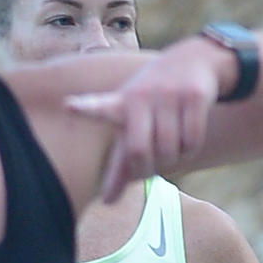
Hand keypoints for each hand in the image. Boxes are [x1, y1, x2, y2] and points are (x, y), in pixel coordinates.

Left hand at [64, 36, 225, 200]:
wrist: (192, 60)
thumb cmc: (153, 103)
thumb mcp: (132, 125)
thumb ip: (120, 162)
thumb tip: (107, 202)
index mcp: (120, 104)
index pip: (100, 107)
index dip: (85, 108)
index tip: (69, 106)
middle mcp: (141, 96)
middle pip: (140, 152)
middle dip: (148, 170)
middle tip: (152, 169)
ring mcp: (168, 94)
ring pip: (170, 151)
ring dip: (174, 159)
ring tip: (172, 145)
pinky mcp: (193, 95)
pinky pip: (192, 141)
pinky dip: (191, 149)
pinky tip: (188, 137)